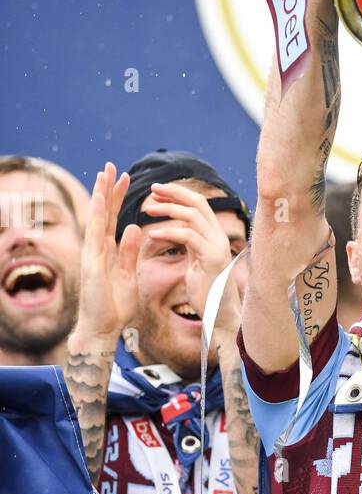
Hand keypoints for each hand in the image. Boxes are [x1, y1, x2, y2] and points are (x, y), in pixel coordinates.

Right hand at [73, 163, 140, 342]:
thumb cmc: (115, 306)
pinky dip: (97, 215)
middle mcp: (98, 248)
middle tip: (112, 165)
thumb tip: (136, 227)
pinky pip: (96, 233)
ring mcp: (93, 254)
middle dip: (108, 189)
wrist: (103, 328)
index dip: (119, 198)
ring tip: (105, 172)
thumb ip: (130, 252)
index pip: (113, 218)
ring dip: (101, 195)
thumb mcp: (129, 274)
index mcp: (108, 251)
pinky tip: (100, 198)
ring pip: (97, 218)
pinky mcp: (92, 262)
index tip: (127, 178)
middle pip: (103, 213)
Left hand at [141, 182, 241, 332]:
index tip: (157, 191)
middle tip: (152, 190)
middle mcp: (219, 237)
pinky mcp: (212, 259)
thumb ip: (191, 245)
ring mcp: (217, 247)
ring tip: (147, 210)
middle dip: (174, 193)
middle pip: (198, 203)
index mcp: (214, 236)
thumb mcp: (196, 262)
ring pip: (193, 216)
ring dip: (168, 210)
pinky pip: (188, 237)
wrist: (220, 316)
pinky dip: (169, 232)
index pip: (199, 204)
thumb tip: (179, 232)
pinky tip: (153, 234)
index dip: (178, 194)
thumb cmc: (206, 293)